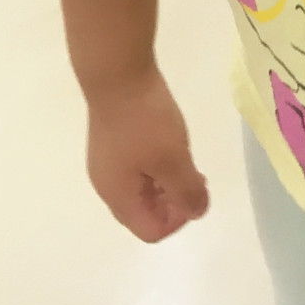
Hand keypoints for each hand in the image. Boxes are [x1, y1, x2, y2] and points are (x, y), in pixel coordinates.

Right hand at [84, 68, 210, 243]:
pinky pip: (136, 168)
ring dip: (166, 183)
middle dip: (174, 202)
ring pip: (141, 189)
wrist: (117, 73)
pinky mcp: (111, 140)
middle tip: (197, 176)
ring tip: (186, 159)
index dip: (179, 220)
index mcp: (118, 197)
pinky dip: (156, 165)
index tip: (196, 191)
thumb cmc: (145, 121)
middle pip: (144, 212)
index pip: (151, 231)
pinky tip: (169, 142)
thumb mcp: (173, 159)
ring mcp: (107, 161)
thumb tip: (198, 212)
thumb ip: (187, 191)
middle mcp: (107, 186)